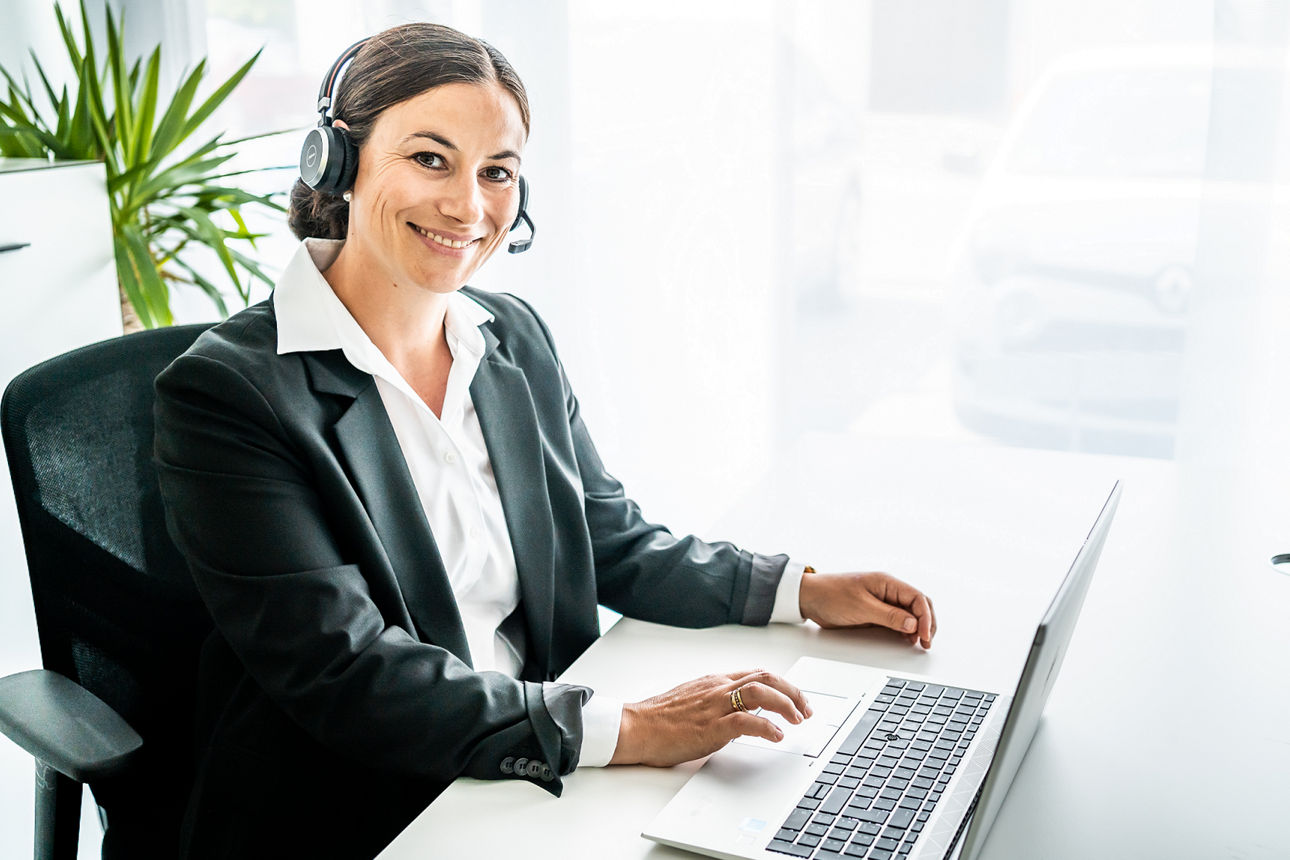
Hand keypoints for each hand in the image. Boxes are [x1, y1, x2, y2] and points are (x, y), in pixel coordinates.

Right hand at [608, 669, 812, 766]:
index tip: (797, 701)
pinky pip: (745, 721)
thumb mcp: (694, 701)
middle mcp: (718, 688)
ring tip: (797, 720)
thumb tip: (743, 712)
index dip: (783, 686)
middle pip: (766, 679)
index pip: (758, 674)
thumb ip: (718, 701)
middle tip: (806, 710)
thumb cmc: (660, 718)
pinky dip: (766, 727)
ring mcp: (714, 706)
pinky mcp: (710, 726)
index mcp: (715, 681)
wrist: (635, 727)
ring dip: (786, 705)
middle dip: (793, 692)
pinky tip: (776, 736)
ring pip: (761, 693)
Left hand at [799, 571, 936, 648]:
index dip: (925, 618)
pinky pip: (897, 620)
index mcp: (887, 582)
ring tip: (919, 643)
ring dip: (918, 627)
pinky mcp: (876, 612)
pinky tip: (907, 639)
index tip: (924, 636)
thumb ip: (889, 616)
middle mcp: (888, 590)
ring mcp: (883, 601)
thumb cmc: (831, 595)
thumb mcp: (861, 607)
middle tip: (926, 642)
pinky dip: (906, 630)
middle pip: (919, 605)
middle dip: (926, 623)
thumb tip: (913, 623)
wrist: (809, 598)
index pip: (918, 598)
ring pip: (910, 614)